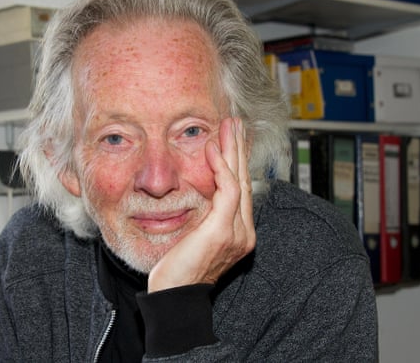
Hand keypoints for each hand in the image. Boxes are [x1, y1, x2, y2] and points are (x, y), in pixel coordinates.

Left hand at [148, 117, 255, 291]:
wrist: (173, 296)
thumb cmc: (176, 270)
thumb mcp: (192, 238)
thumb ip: (201, 218)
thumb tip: (198, 197)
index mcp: (237, 234)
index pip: (240, 191)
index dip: (236, 164)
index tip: (229, 141)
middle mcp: (243, 233)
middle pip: (245, 181)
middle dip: (240, 150)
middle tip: (236, 123)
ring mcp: (236, 232)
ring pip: (240, 181)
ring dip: (233, 150)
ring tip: (229, 126)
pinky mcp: (223, 231)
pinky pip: (228, 190)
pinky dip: (221, 167)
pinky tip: (214, 149)